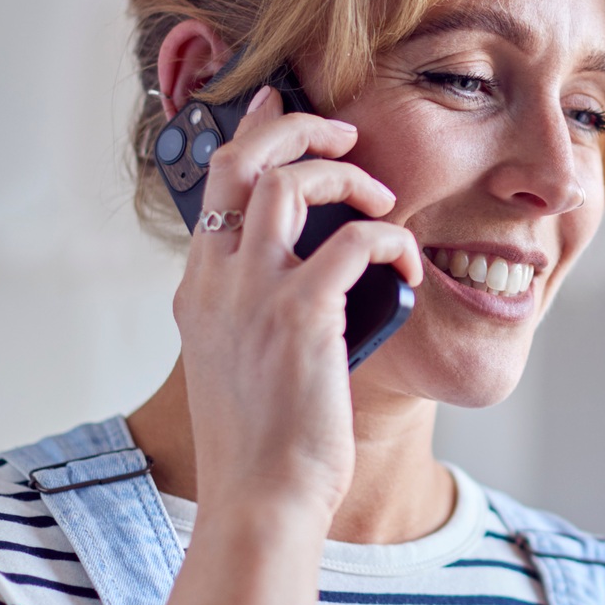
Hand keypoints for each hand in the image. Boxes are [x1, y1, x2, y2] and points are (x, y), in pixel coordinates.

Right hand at [172, 87, 422, 528]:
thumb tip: (306, 282)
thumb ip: (256, 313)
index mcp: (199, 289)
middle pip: (243, 159)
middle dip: (295, 125)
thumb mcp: (239, 365)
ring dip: (346, 174)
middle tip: (343, 131)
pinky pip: (355, 241)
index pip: (214, 183)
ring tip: (381, 197)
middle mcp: (216, 281)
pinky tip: (405, 263)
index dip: (250, 132)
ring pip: (290, 181)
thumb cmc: (264, 447)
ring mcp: (254, 295)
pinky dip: (390, 239)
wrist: (260, 502)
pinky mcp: (301, 316)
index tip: (277, 102)